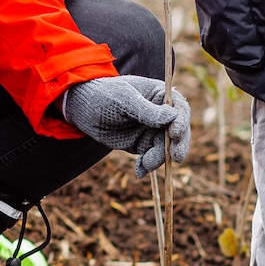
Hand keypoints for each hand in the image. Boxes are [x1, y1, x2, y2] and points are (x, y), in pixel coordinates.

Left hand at [62, 75, 191, 176]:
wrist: (83, 108)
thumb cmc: (104, 95)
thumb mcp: (124, 99)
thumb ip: (147, 110)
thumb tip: (172, 117)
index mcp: (160, 95)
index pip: (179, 108)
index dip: (181, 121)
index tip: (174, 133)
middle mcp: (160, 114)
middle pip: (178, 131)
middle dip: (178, 144)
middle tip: (177, 157)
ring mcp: (151, 130)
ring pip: (165, 147)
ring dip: (159, 158)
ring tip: (145, 164)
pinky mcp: (141, 144)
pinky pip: (151, 157)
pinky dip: (147, 165)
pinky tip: (139, 171)